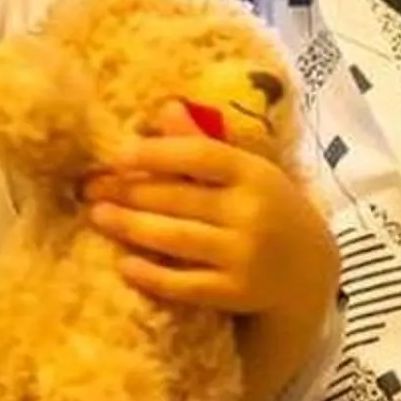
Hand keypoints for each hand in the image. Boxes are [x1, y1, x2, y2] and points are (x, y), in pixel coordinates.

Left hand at [79, 97, 338, 323]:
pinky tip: (124, 264)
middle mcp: (251, 213)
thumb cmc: (266, 208)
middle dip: (129, 191)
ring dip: (131, 226)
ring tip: (97, 215)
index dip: (157, 152)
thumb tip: (165, 106)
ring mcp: (245, 256)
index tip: (118, 154)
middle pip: (179, 197)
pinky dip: (152, 276)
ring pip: (177, 238)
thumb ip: (204, 143)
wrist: (311, 270)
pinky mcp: (237, 293)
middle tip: (89, 187)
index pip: (201, 156)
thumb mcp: (247, 171)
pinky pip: (186, 285)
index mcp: (253, 174)